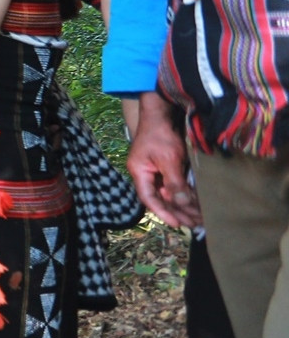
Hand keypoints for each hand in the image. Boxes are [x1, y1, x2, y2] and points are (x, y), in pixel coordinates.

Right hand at [127, 93, 200, 226]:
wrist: (162, 112)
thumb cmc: (160, 134)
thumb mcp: (168, 159)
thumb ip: (174, 182)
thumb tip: (181, 204)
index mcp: (139, 173)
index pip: (149, 199)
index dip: (163, 213)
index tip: (177, 224)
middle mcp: (147, 174)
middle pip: (161, 198)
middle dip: (177, 212)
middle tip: (195, 225)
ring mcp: (157, 169)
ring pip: (170, 192)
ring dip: (183, 204)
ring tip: (199, 217)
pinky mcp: (167, 165)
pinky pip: (176, 184)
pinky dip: (185, 193)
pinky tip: (196, 202)